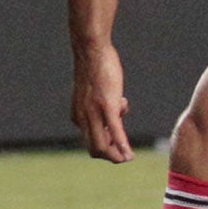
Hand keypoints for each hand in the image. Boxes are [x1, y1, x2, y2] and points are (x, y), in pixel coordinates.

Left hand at [73, 43, 133, 163]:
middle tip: (125, 155)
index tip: (118, 137)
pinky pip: (115, 130)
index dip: (106, 145)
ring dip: (117, 155)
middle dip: (111, 156)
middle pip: (95, 149)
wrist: (90, 52)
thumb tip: (117, 112)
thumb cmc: (94, 70)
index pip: (90, 141)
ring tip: (128, 157)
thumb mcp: (94, 93)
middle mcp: (82, 118)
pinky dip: (122, 145)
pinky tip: (129, 155)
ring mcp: (94, 112)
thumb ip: (100, 106)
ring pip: (102, 145)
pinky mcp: (106, 105)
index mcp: (78, 116)